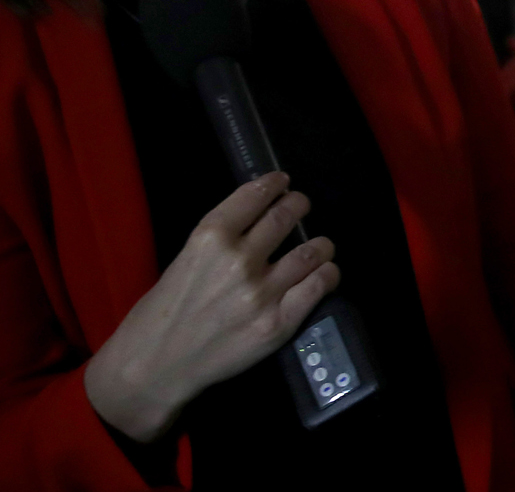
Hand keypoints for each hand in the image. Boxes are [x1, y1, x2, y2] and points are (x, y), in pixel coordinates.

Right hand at [85, 173, 338, 442]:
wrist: (155, 367)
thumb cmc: (162, 314)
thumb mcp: (184, 261)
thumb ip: (221, 241)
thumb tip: (257, 221)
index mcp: (209, 238)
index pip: (255, 196)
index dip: (274, 184)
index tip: (283, 181)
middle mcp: (239, 259)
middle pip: (287, 216)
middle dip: (299, 205)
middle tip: (302, 206)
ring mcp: (262, 292)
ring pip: (312, 251)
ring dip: (320, 244)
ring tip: (319, 246)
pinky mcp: (278, 322)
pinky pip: (319, 285)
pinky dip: (326, 274)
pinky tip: (323, 274)